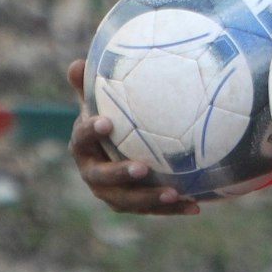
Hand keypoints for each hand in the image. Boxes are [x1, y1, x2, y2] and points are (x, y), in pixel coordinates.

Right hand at [66, 58, 200, 216]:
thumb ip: (91, 85)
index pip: (82, 138)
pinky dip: (172, 208)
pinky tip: (195, 206)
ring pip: (127, 200)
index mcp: (82, 145)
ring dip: (149, 198)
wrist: (114, 148)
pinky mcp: (130, 204)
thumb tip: (76, 62)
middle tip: (141, 168)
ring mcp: (110, 192)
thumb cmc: (111, 118)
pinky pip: (151, 209)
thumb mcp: (100, 101)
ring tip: (173, 192)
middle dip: (120, 174)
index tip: (107, 122)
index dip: (91, 131)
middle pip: (102, 177)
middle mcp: (92, 172)